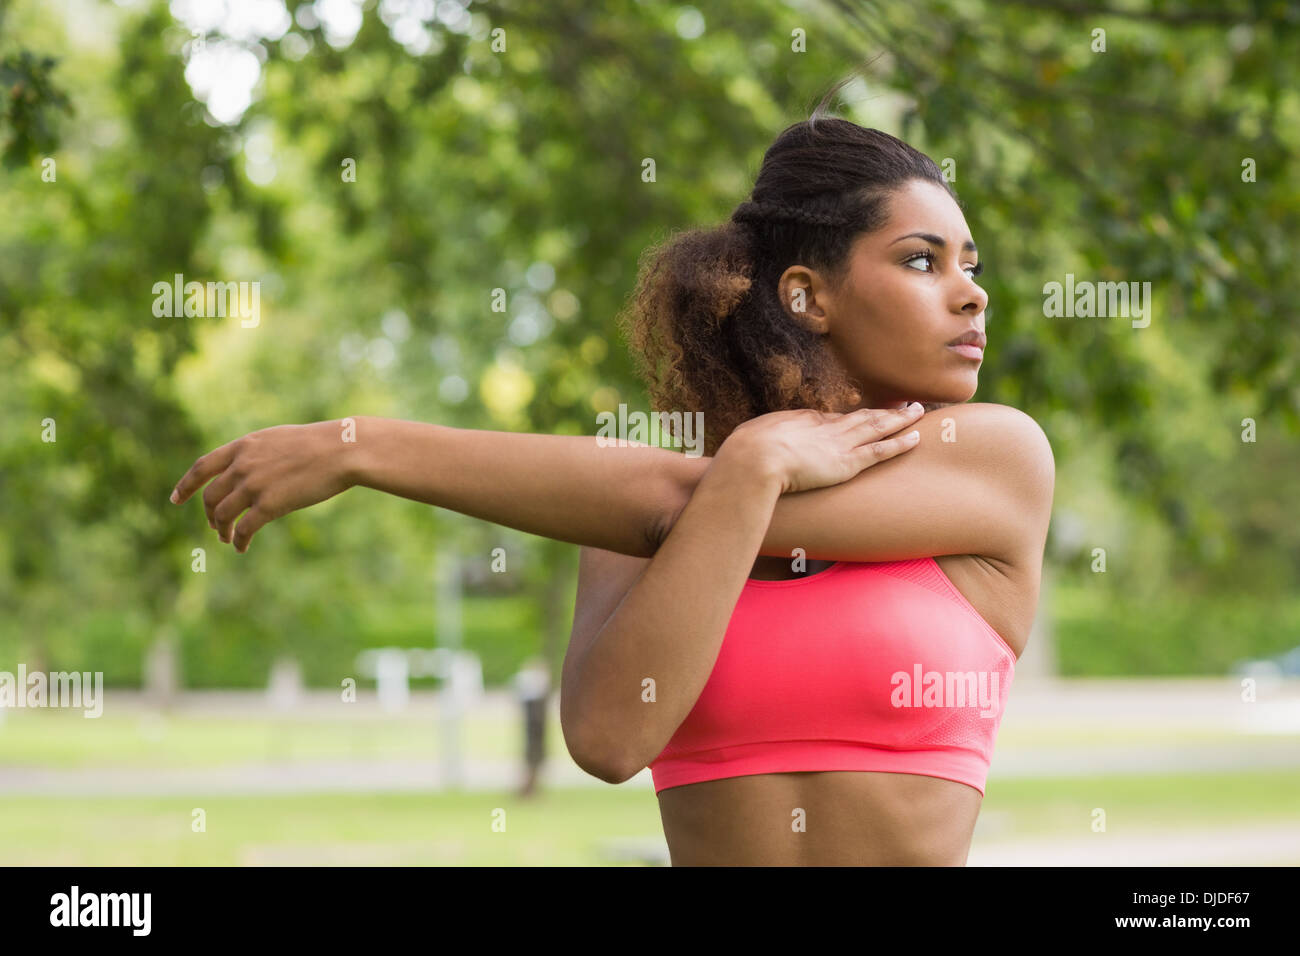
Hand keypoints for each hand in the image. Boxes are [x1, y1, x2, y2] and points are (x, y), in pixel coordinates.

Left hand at [169, 420, 357, 552]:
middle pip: (210, 495)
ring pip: (222, 514)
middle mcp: (242, 465)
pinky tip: (241, 547)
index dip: (186, 485)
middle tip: (214, 526)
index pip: (202, 467)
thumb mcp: (278, 440)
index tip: (176, 500)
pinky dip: (238, 541)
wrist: (342, 450)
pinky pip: (243, 529)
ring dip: (221, 530)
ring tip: (226, 539)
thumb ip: (257, 453)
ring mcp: (254, 485)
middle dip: (208, 514)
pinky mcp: (269, 505)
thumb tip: (248, 469)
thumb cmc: (318, 444)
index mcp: (243, 446)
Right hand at [718, 403, 923, 494]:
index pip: (834, 419)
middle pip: (863, 416)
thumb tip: (755, 444)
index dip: (853, 418)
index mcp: (804, 419)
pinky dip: (899, 443)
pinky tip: (915, 437)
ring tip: (918, 412)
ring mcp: (839, 444)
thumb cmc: (745, 452)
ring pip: (877, 427)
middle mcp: (826, 427)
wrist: (753, 459)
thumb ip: (763, 439)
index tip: (866, 416)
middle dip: (885, 411)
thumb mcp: (754, 438)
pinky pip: (880, 451)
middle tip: (906, 404)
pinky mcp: (847, 463)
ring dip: (899, 419)